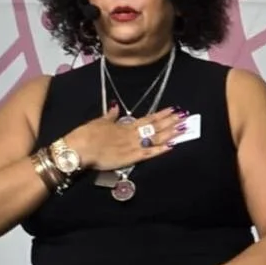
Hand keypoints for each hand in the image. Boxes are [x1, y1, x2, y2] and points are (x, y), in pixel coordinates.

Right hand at [66, 104, 186, 170]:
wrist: (79, 148)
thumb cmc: (86, 134)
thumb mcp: (99, 121)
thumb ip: (110, 115)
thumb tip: (116, 106)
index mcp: (124, 125)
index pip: (147, 119)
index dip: (161, 114)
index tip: (173, 109)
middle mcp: (131, 134)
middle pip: (155, 127)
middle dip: (170, 122)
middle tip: (185, 117)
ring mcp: (132, 146)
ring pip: (155, 138)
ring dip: (170, 133)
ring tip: (183, 128)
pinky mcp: (129, 158)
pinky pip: (148, 153)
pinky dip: (160, 150)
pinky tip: (171, 146)